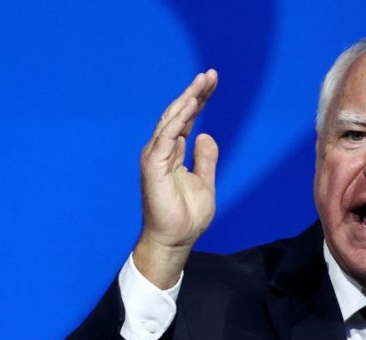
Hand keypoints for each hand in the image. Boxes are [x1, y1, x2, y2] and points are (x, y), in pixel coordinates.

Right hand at [134, 70, 218, 287]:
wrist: (175, 239)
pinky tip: (191, 104)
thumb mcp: (205, 182)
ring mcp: (155, 156)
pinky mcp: (153, 165)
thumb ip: (205, 158)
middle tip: (210, 74)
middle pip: (179, 114)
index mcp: (173, 153)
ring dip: (187, 99)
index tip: (212, 82)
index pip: (187, 119)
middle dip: (194, 93)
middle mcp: (162, 150)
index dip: (199, 100)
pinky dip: (178, 118)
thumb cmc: (187, 216)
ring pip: (171, 120)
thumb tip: (207, 135)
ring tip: (202, 82)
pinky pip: (166, 136)